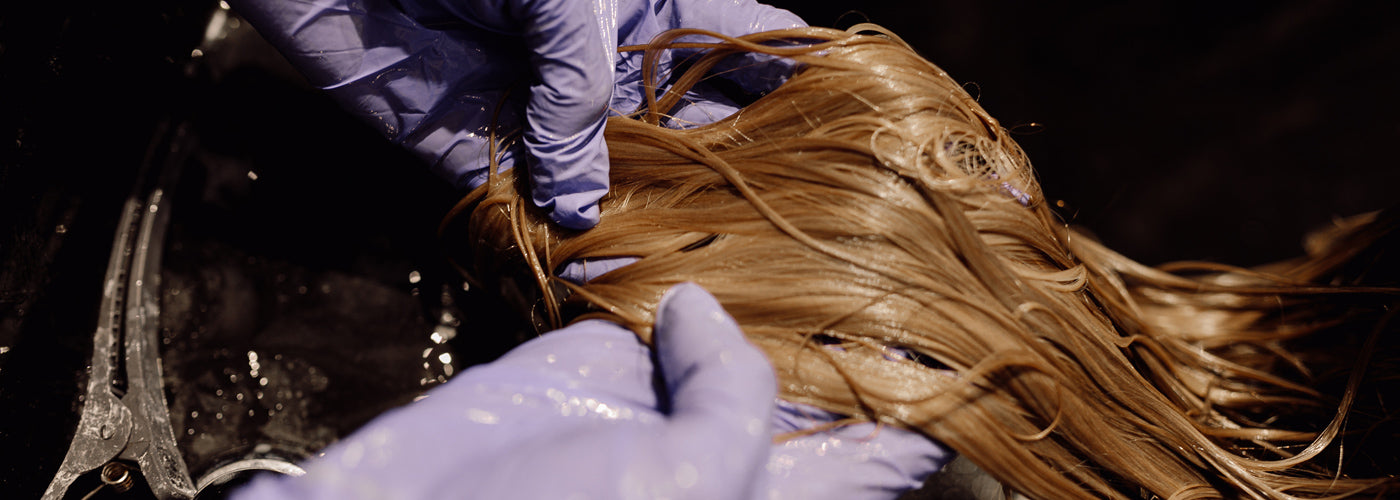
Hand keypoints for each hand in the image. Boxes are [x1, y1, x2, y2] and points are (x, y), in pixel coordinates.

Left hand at [229, 0, 803, 228]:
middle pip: (680, 135)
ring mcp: (542, 108)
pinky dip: (543, 238)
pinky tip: (579, 268)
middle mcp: (604, 65)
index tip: (832, 147)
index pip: (741, 50)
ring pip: (605, 181)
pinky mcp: (470, 145)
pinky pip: (517, 203)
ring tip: (673, 272)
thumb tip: (582, 202)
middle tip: (750, 242)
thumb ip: (584, 96)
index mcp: (648, 5)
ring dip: (633, 227)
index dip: (789, 94)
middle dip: (712, 185)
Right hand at [232, 283, 947, 498]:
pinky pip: (648, 312)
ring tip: (824, 222)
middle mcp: (722, 455)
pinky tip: (710, 235)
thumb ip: (735, 396)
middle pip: (817, 381)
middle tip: (904, 250)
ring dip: (772, 285)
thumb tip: (709, 311)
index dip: (930, 399)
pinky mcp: (585, 370)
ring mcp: (654, 409)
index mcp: (769, 499)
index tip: (980, 339)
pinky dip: (678, 275)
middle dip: (857, 323)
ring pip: (737, 335)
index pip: (880, 454)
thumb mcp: (690, 486)